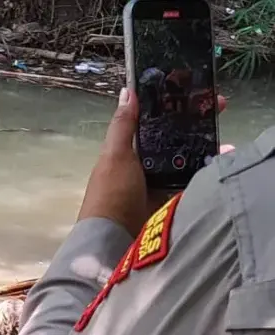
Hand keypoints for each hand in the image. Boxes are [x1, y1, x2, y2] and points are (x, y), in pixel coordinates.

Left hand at [79, 89, 228, 236]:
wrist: (114, 240)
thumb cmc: (111, 194)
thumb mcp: (114, 155)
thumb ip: (122, 126)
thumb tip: (127, 91)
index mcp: (126, 151)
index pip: (152, 123)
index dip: (171, 107)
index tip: (194, 93)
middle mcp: (143, 165)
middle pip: (172, 139)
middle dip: (194, 124)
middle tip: (219, 109)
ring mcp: (158, 183)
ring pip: (185, 159)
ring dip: (206, 147)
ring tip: (226, 139)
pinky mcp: (171, 200)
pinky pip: (192, 182)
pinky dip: (207, 172)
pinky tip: (223, 163)